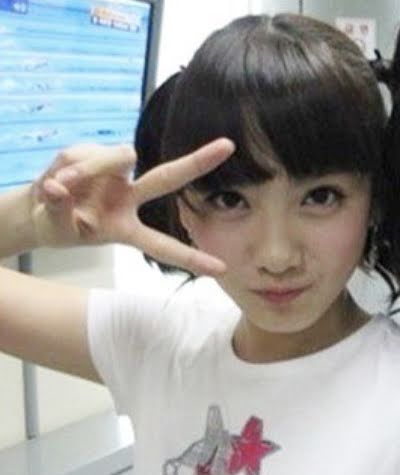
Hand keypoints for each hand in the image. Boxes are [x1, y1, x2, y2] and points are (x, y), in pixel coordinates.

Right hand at [31, 138, 234, 275]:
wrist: (35, 208)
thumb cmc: (57, 225)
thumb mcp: (57, 229)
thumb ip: (59, 211)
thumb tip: (57, 189)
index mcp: (127, 228)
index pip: (162, 245)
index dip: (190, 257)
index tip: (223, 268)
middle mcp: (129, 197)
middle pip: (167, 177)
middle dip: (198, 162)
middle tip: (229, 146)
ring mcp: (114, 173)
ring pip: (117, 159)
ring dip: (86, 170)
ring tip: (59, 186)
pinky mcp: (94, 152)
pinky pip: (81, 154)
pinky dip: (64, 167)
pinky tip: (54, 178)